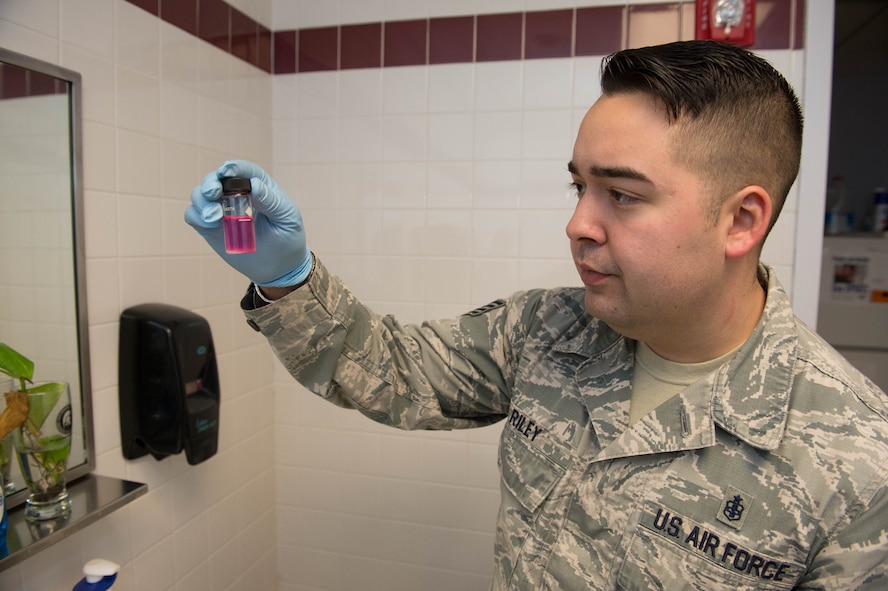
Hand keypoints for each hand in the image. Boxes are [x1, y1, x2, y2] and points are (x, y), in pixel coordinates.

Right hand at [184, 160, 311, 286]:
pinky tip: (211, 225)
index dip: (232, 167)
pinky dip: (197, 216)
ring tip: (214, 217)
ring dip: (202, 201)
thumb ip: (271, 200)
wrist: (280, 267)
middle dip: (210, 182)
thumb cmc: (288, 237)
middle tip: (212, 193)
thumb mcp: (287, 217)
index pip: (243, 170)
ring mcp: (221, 210)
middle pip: (215, 179)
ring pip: (200, 195)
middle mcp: (235, 194)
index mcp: (258, 185)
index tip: (225, 172)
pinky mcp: (210, 228)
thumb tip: (253, 185)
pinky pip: (193, 215)